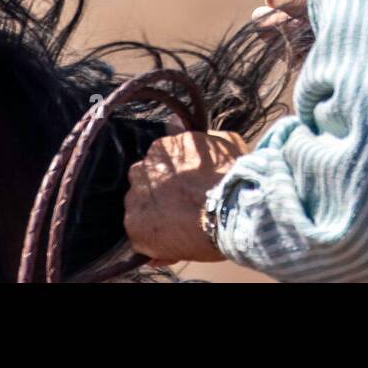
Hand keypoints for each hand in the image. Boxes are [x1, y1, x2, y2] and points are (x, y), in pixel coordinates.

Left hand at [123, 130, 247, 264]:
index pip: (159, 163)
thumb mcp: (223, 141)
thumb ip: (199, 135)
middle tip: (182, 208)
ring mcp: (136, 199)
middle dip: (158, 195)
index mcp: (160, 149)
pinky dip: (155, 243)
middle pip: (145, 185)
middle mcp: (142, 171)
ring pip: (141, 211)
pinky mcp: (136, 227)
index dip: (173, 179)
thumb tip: (176, 123)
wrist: (229, 207)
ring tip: (181, 228)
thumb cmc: (232, 175)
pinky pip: (142, 237)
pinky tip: (176, 244)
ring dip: (155, 218)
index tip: (186, 188)